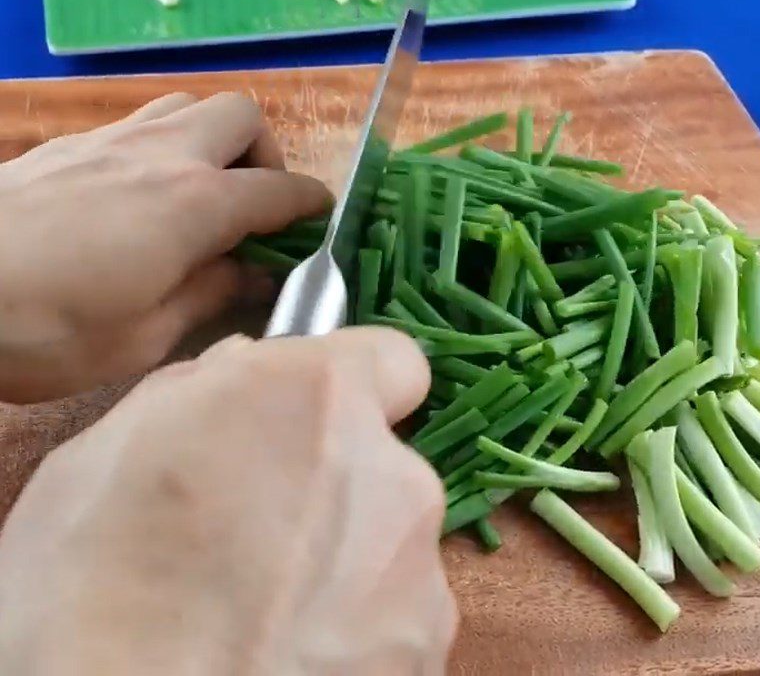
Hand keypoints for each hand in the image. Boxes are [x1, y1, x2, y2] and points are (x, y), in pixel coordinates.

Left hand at [0, 92, 328, 402]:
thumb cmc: (46, 328)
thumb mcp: (145, 335)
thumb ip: (212, 293)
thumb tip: (254, 275)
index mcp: (196, 204)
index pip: (279, 189)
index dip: (311, 203)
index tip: (321, 220)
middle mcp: (165, 155)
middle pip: (242, 115)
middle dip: (266, 154)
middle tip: (253, 205)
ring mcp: (114, 140)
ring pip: (190, 105)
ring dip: (215, 139)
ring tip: (204, 191)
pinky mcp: (72, 143)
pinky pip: (143, 121)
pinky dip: (168, 145)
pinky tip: (143, 195)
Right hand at [0, 328, 455, 675]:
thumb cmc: (89, 584)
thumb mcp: (113, 447)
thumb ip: (201, 390)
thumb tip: (240, 371)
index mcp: (320, 398)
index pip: (392, 358)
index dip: (353, 383)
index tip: (315, 415)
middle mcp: (392, 474)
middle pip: (382, 459)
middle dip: (336, 481)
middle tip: (261, 528)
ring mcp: (417, 572)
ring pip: (388, 541)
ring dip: (344, 558)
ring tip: (263, 606)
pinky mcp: (425, 652)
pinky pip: (394, 615)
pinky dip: (354, 629)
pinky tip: (283, 652)